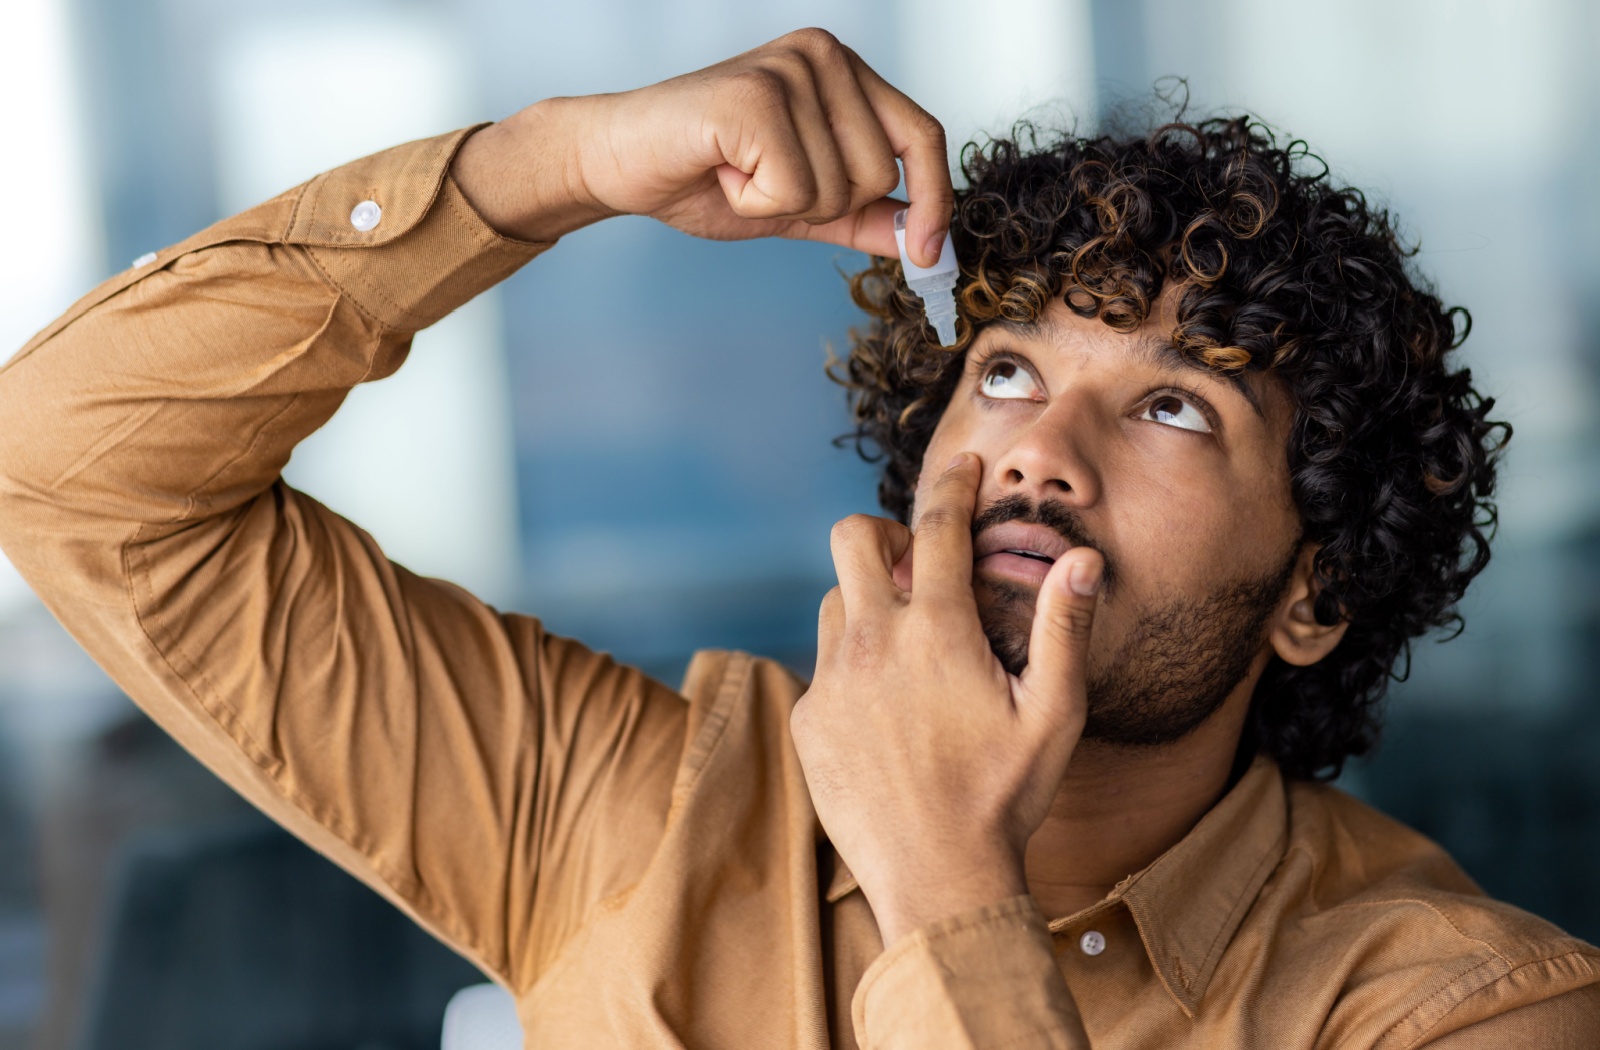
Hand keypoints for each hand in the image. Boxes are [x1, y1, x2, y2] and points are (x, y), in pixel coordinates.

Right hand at [451, 28, 951, 261]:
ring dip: (780, 203)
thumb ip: (862, 215)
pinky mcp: (756, 97)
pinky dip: (753, 201)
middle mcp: (824, 55)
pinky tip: (720, 171)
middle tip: (760, 178)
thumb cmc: (702, 172)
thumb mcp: (799, 203)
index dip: (935, 198)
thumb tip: (924, 240)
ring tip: (736, 171)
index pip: (921, 134)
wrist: (618, 162)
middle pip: (879, 174)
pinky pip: (793, 189)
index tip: (931, 251)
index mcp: (842, 70)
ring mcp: (790, 70)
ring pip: (838, 188)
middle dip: (820, 204)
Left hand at [790, 454, 1103, 945]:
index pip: (935, 528)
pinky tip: (888, 711)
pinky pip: (823, 666)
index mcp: (937, 632)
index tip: (961, 468)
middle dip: (884, 534)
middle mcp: (873, 644)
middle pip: (851, 537)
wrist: (938, 879)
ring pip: (834, 602)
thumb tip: (1081, 560)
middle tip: (916, 568)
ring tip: (909, 646)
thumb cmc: (1005, 797)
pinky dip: (852, 667)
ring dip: (867, 603)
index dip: (951, 486)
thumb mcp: (1054, 713)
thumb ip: (1065, 628)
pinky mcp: (810, 720)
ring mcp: (832, 682)